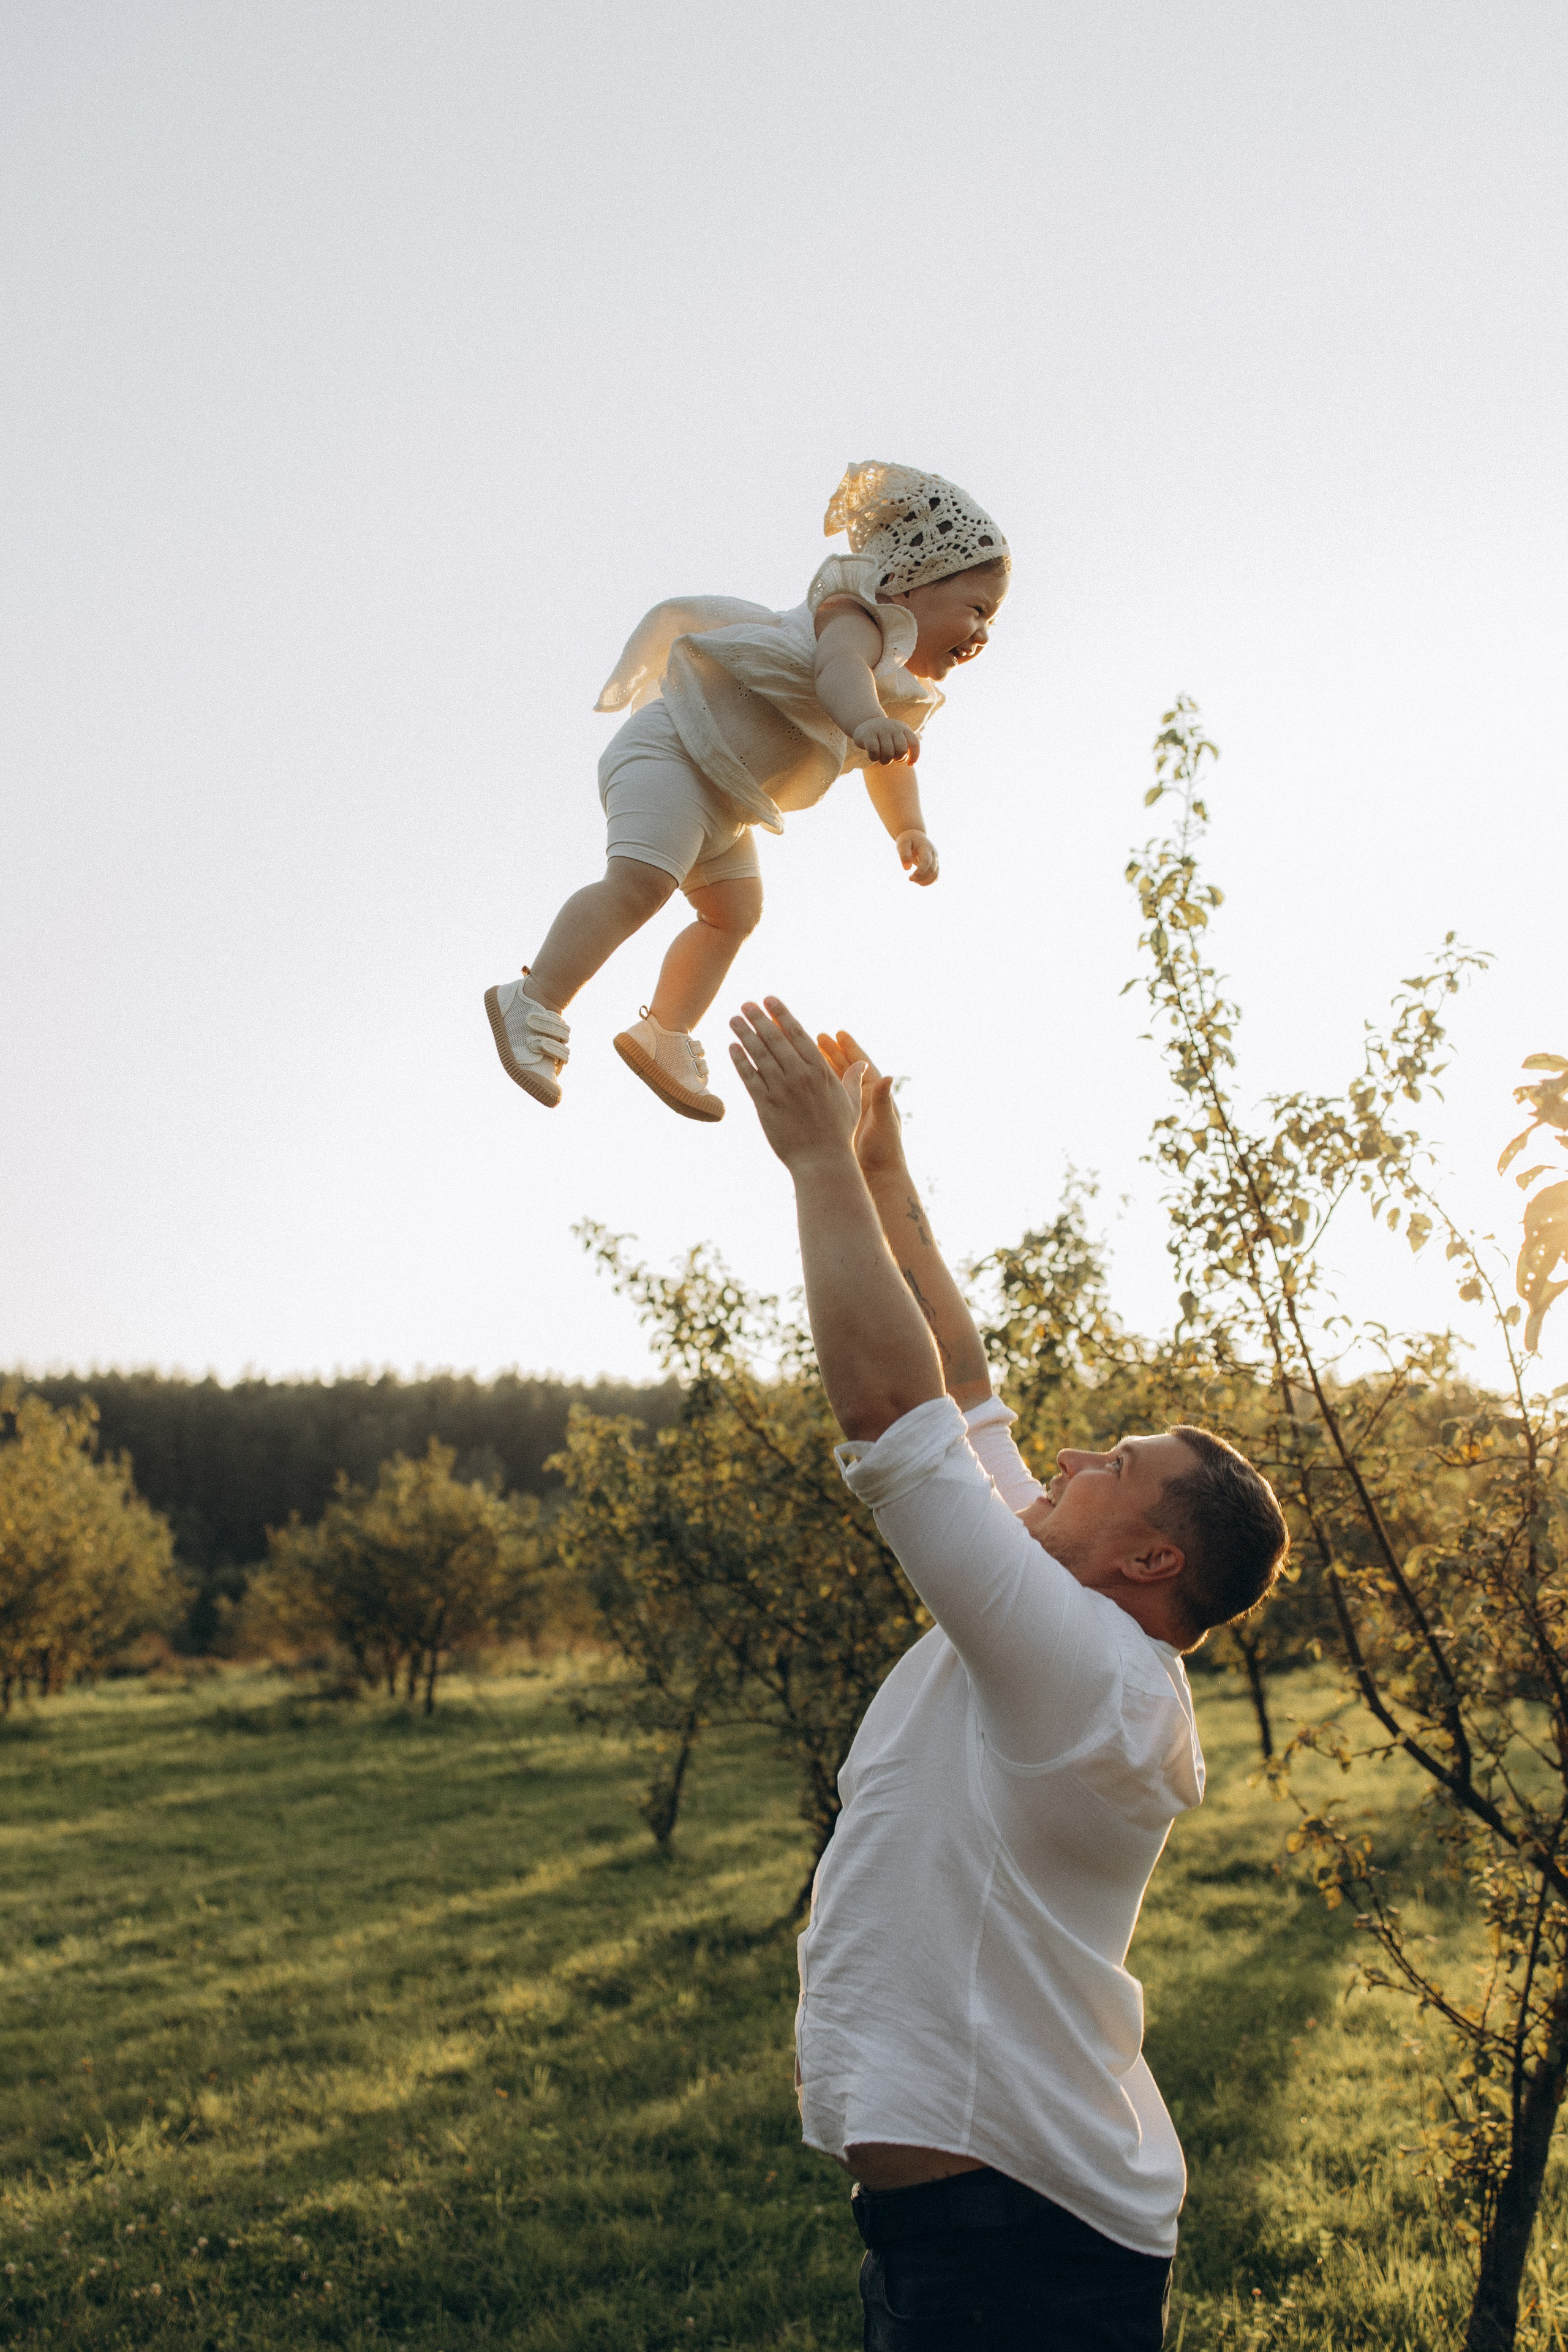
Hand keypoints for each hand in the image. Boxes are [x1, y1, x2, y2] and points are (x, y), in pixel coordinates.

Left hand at [729, 998, 857, 1170]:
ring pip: (759, 1054)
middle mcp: (800, 1075)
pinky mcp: (766, 1105)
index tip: (770, 999)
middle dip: (759, 1017)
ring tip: (734, 1018)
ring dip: (745, 1033)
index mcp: (820, 1071)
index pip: (797, 1034)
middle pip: (775, 1038)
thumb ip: (852, 1079)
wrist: (822, 1161)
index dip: (782, 1014)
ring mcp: (782, 1089)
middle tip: (746, 1003)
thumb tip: (861, 1064)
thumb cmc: (838, 1134)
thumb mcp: (851, 1103)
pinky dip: (740, 1060)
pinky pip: (750, 1077)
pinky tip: (732, 1047)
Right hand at [816, 1030, 907, 1185]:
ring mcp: (846, 1109)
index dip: (848, 1048)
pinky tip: (797, 1078)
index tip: (838, 1033)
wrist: (877, 1176)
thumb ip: (883, 1099)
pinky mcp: (835, 1120)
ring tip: (804, 1051)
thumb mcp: (884, 1123)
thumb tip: (888, 1075)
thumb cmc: (884, 1151)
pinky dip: (812, 1087)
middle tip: (816, 1036)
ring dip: (819, 1066)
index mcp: (873, 1094)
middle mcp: (860, 1098)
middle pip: (843, 1069)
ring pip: (830, 1082)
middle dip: (829, 1052)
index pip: (860, 1064)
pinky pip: (822, 1098)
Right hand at [854, 716, 920, 766]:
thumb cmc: (884, 737)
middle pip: (901, 750)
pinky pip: (874, 752)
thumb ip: (905, 748)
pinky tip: (872, 756)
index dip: (915, 756)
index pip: (914, 743)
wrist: (865, 723)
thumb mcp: (896, 738)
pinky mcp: (868, 734)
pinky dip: (873, 758)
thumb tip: (910, 763)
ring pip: (888, 754)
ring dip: (885, 761)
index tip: (909, 764)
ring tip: (881, 758)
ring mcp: (881, 729)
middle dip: (897, 759)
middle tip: (891, 758)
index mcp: (903, 728)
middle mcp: (893, 727)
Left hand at [897, 829, 938, 884]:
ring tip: (914, 881)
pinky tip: (919, 881)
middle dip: (921, 877)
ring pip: (935, 874)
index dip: (920, 871)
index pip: (927, 862)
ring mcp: (935, 860)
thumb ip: (904, 854)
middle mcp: (933, 854)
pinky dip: (929, 882)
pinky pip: (935, 876)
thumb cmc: (907, 840)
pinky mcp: (935, 864)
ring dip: (925, 881)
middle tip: (910, 879)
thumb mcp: (902, 844)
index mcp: (926, 848)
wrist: (915, 836)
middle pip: (931, 870)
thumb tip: (907, 868)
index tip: (911, 878)